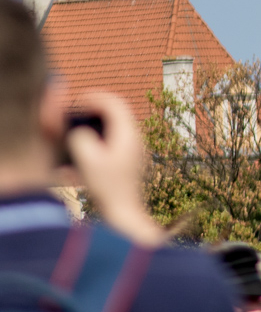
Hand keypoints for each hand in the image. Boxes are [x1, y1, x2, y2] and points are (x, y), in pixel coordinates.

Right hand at [65, 91, 164, 246]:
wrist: (125, 214)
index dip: (95, 97)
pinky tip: (82, 160)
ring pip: (113, 128)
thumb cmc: (108, 188)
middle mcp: (134, 138)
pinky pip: (111, 144)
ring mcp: (133, 149)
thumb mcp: (88, 161)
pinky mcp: (127, 162)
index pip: (115, 103)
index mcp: (128, 133)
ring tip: (76, 134)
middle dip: (94, 110)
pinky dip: (96, 143)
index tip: (77, 99)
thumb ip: (81, 139)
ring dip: (94, 127)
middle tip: (76, 112)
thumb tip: (80, 132)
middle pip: (115, 113)